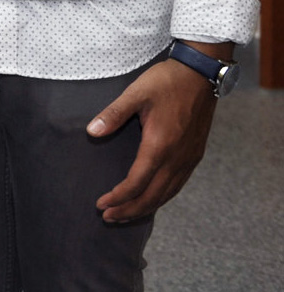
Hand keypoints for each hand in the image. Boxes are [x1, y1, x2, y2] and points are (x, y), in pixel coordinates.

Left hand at [86, 44, 224, 221]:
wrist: (200, 74)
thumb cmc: (166, 81)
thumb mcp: (135, 93)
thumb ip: (113, 114)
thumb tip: (91, 132)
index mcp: (160, 146)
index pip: (137, 183)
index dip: (118, 197)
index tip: (101, 205)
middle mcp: (177, 159)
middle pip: (152, 196)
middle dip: (129, 210)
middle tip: (108, 218)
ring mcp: (189, 159)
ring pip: (167, 194)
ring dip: (145, 207)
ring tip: (126, 214)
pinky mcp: (194, 155)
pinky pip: (177, 185)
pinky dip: (161, 197)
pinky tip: (152, 198)